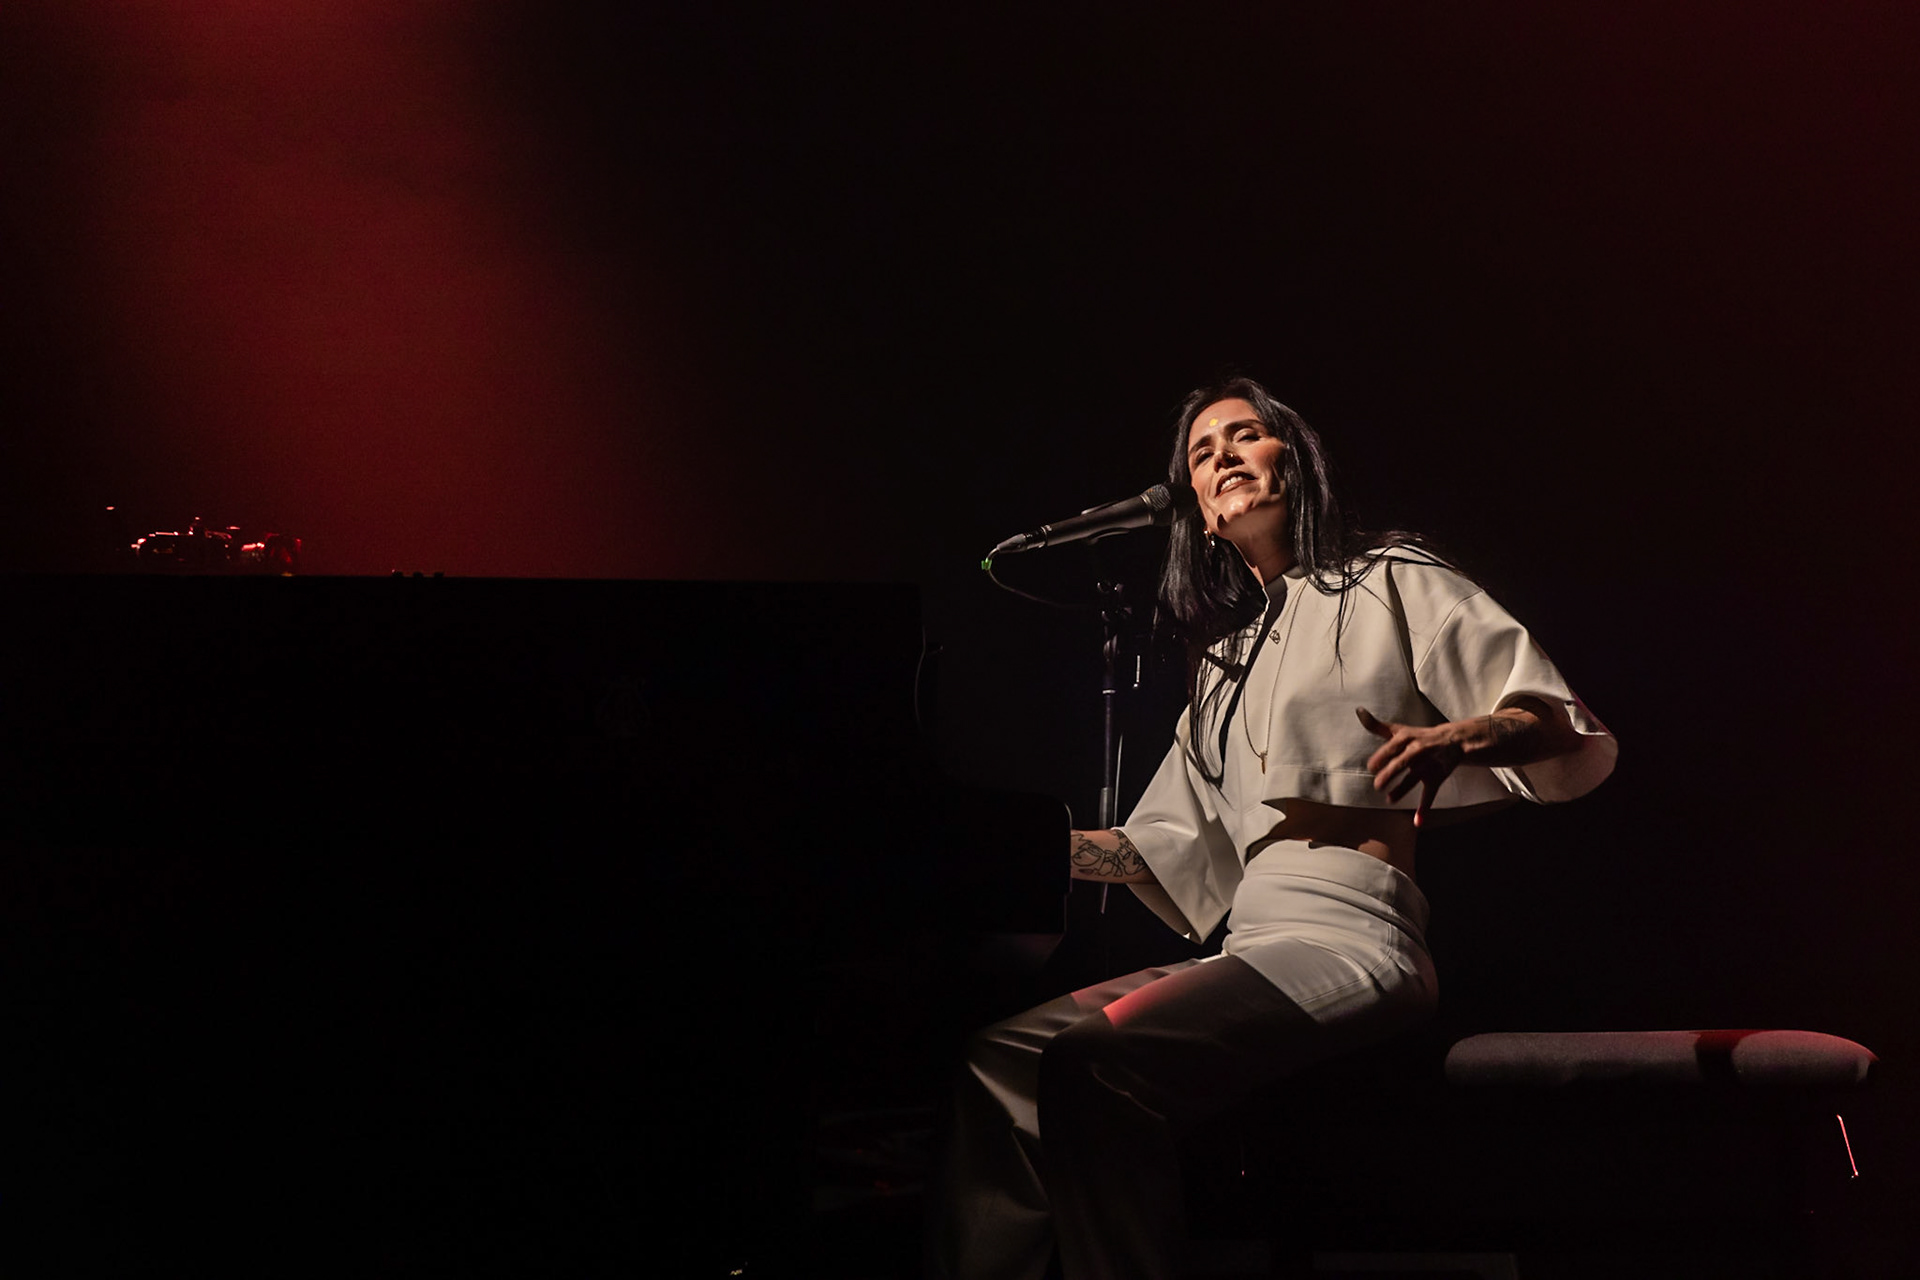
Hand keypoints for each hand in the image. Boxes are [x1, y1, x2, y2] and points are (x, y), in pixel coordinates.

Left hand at [1355, 707, 1464, 828]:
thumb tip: (1358, 711)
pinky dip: (1425, 810)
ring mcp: (1428, 765)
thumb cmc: (1418, 736)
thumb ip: (1376, 725)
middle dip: (1390, 774)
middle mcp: (1418, 751)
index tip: (1371, 767)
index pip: (1392, 748)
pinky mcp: (1437, 778)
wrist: (1453, 740)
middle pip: (1403, 763)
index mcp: (1407, 739)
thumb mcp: (1399, 730)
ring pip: (1414, 779)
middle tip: (1377, 786)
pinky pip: (1430, 795)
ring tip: (1390, 800)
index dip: (1382, 758)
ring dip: (1403, 790)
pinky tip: (1418, 823)